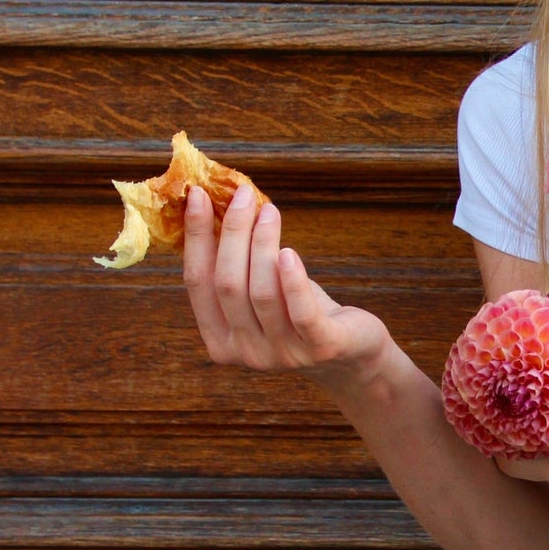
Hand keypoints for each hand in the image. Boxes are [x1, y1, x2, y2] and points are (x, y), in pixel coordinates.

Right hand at [182, 182, 391, 391]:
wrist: (352, 351)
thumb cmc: (298, 311)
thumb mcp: (261, 290)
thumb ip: (237, 263)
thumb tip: (215, 201)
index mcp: (220, 340)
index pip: (197, 283)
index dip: (196, 237)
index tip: (197, 195)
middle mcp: (246, 353)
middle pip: (228, 285)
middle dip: (233, 233)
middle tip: (243, 195)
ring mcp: (283, 354)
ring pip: (262, 293)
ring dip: (263, 244)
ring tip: (270, 212)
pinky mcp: (321, 347)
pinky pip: (300, 312)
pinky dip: (292, 279)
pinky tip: (289, 251)